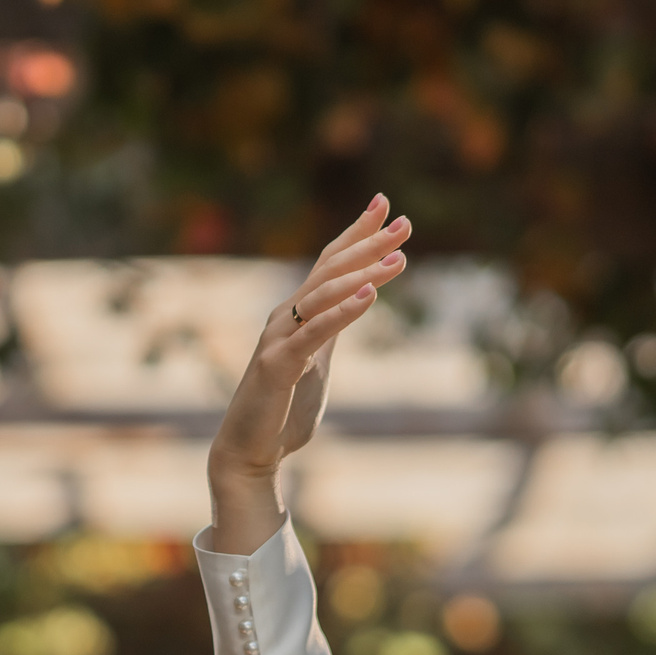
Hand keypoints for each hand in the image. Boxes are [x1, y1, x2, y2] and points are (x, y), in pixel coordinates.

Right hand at [204, 195, 410, 553]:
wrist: (249, 450)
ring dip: (364, 273)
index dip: (357, 232)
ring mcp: (279, 338)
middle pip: (330, 268)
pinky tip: (369, 296)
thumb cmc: (284, 409)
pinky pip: (315, 332)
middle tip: (406, 223)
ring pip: (324, 293)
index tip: (385, 204)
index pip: (329, 262)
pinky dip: (343, 312)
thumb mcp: (318, 360)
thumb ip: (333, 329)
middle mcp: (285, 316)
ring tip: (400, 259)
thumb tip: (358, 301)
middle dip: (369, 243)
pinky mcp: (277, 364)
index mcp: (297, 313)